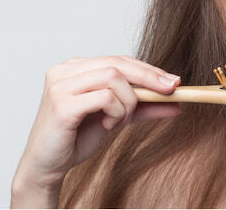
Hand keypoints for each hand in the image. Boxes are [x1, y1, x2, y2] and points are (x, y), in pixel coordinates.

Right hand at [13, 55, 181, 190]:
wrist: (48, 165)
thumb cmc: (76, 137)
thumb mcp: (117, 117)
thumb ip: (143, 107)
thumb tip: (177, 102)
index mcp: (75, 67)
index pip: (119, 60)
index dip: (148, 69)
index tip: (174, 81)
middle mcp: (65, 70)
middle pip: (118, 63)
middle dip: (149, 78)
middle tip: (171, 90)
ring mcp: (60, 85)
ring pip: (113, 78)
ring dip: (128, 102)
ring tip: (119, 121)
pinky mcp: (62, 104)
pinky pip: (104, 98)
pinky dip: (115, 112)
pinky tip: (107, 125)